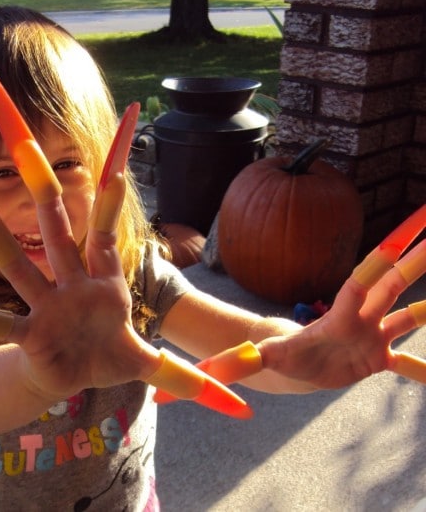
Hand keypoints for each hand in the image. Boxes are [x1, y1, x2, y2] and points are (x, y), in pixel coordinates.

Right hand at [0, 66, 251, 418]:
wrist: (80, 379)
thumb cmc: (112, 358)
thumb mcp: (157, 366)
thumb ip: (198, 380)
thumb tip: (238, 390)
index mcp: (103, 272)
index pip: (113, 209)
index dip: (118, 166)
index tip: (131, 112)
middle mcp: (67, 273)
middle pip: (49, 204)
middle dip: (29, 155)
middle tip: (0, 93)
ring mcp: (40, 298)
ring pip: (5, 246)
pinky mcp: (21, 332)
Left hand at [257, 205, 425, 388]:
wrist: (297, 367)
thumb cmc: (283, 355)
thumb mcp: (264, 359)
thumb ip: (242, 362)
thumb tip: (209, 370)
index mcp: (341, 315)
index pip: (360, 285)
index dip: (376, 266)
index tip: (394, 243)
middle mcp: (362, 319)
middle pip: (393, 285)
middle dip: (415, 262)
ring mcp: (373, 336)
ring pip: (408, 316)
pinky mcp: (379, 358)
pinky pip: (409, 362)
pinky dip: (423, 368)